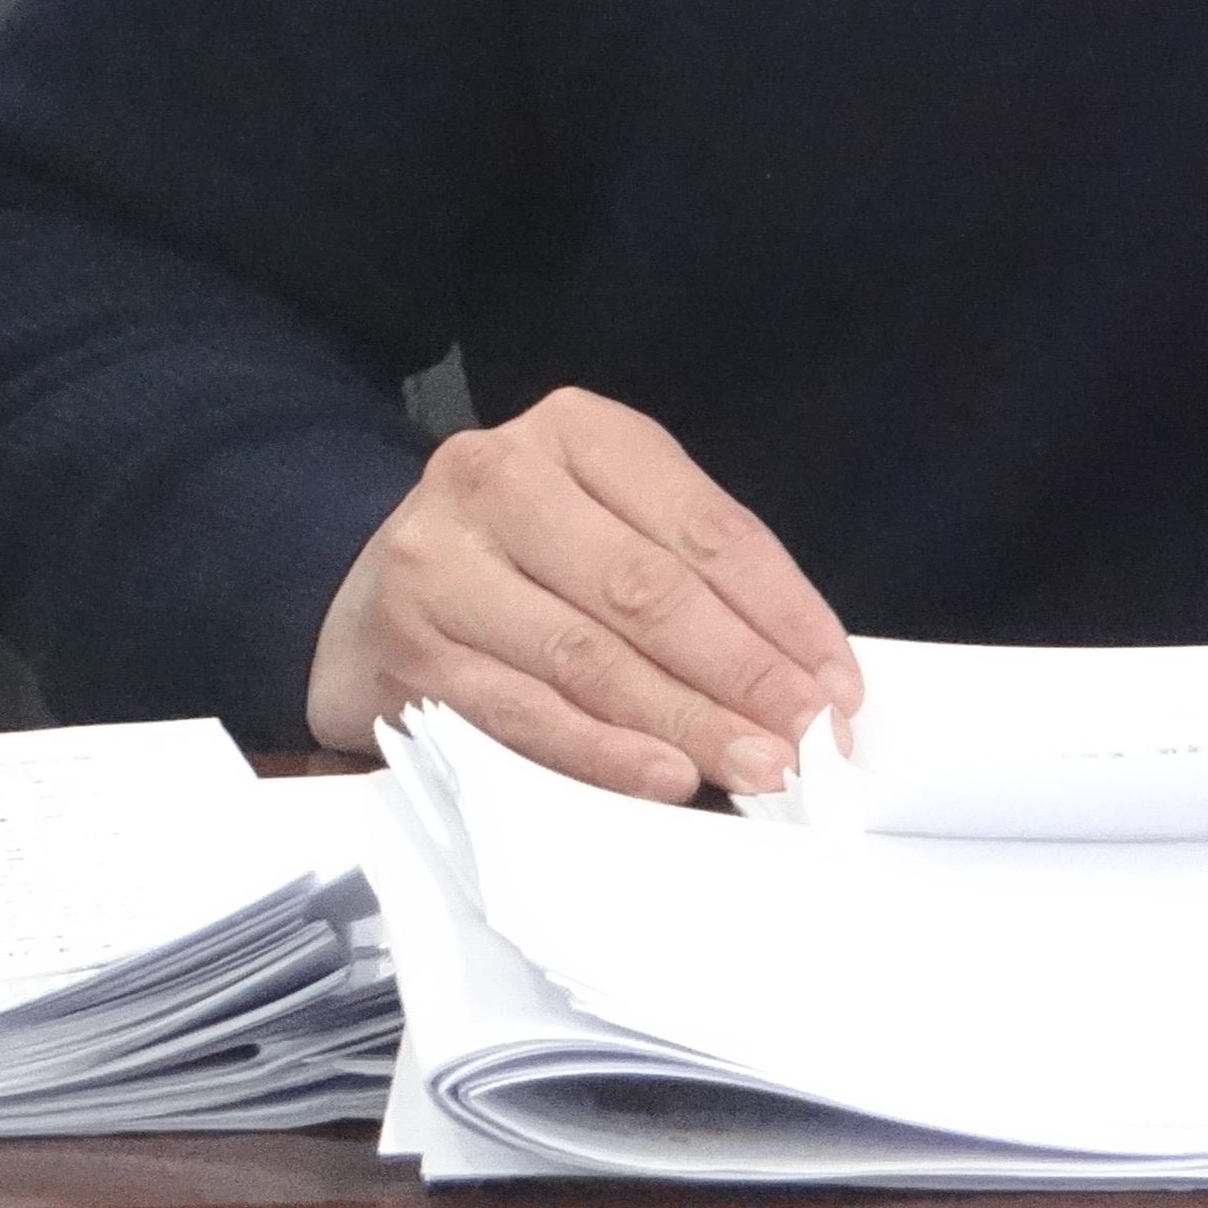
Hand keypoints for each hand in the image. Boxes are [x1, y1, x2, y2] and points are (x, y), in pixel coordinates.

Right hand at [302, 384, 862, 790]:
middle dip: (741, 671)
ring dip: (685, 720)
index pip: (702, 524)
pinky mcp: (413, 652)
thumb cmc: (525, 557)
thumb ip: (692, 573)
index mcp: (575, 431)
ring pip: (588, 656)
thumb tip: (806, 671)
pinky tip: (666, 777)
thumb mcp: (607, 519)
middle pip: (646, 589)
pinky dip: (603, 751)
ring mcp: (445, 566)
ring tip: (758, 766)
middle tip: (808, 736)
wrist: (369, 588)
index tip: (838, 680)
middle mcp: (501, 479)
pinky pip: (525, 712)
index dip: (780, 608)